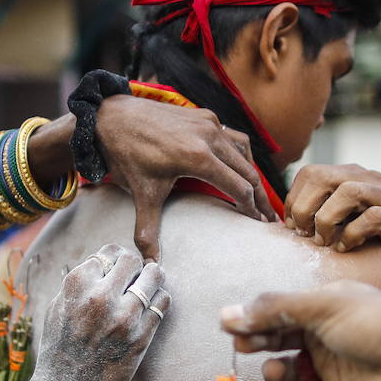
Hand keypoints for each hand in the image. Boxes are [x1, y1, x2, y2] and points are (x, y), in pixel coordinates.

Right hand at [0, 245, 169, 380]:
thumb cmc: (59, 349)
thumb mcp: (57, 308)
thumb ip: (79, 283)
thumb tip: (103, 263)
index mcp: (77, 286)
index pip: (108, 253)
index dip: (113, 261)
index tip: (114, 272)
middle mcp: (101, 297)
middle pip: (132, 259)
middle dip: (134, 266)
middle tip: (132, 279)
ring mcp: (124, 317)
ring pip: (154, 276)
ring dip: (152, 278)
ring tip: (146, 287)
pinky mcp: (142, 336)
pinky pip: (163, 302)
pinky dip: (160, 299)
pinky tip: (150, 307)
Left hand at [96, 94, 275, 260]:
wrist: (112, 117)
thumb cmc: (127, 155)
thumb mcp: (141, 194)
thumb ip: (148, 229)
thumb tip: (150, 264)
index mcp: (198, 157)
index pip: (239, 187)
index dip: (252, 208)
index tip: (260, 225)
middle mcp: (209, 136)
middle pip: (248, 171)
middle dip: (260, 197)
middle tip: (269, 218)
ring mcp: (209, 123)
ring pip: (243, 153)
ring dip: (252, 174)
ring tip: (258, 196)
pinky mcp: (204, 115)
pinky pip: (232, 137)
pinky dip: (240, 154)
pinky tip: (239, 167)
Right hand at [220, 281, 380, 380]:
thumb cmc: (380, 327)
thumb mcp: (324, 307)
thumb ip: (275, 310)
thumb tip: (227, 314)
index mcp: (328, 306)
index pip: (282, 309)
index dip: (256, 316)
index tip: (229, 324)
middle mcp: (329, 334)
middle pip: (281, 337)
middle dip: (259, 340)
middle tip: (241, 345)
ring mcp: (335, 366)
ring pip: (291, 369)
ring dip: (276, 370)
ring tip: (273, 371)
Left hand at [284, 163, 380, 267]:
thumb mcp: (353, 215)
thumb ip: (328, 210)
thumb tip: (290, 224)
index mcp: (352, 175)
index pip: (309, 172)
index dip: (293, 199)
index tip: (291, 226)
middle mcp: (368, 178)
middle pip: (322, 176)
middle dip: (303, 207)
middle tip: (303, 233)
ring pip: (346, 192)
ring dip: (326, 220)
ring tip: (323, 241)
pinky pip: (373, 218)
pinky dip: (352, 234)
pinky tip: (346, 247)